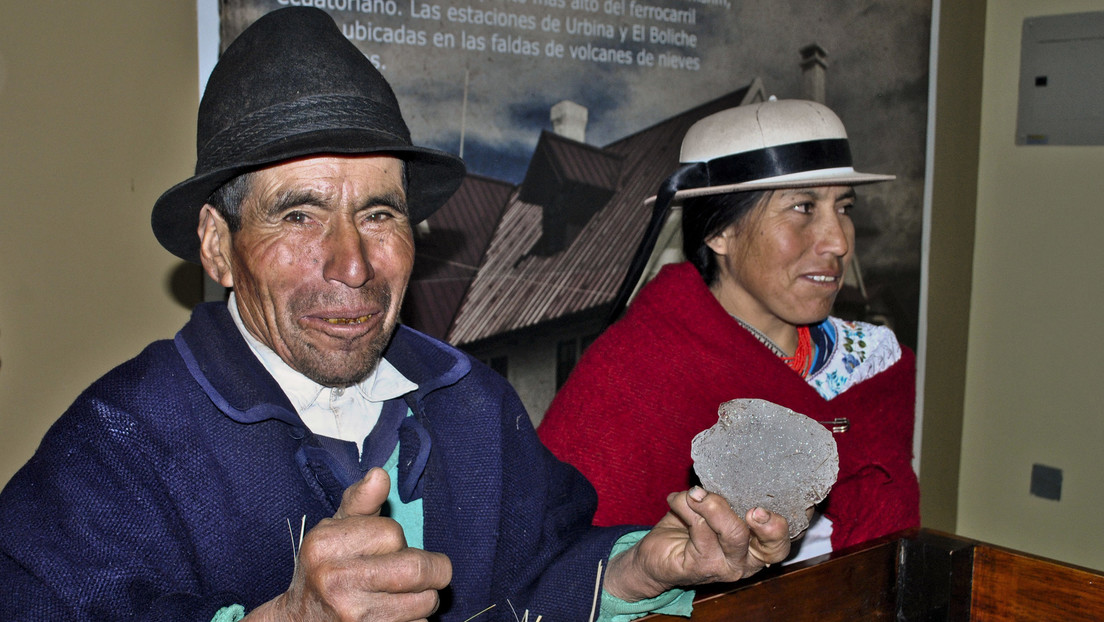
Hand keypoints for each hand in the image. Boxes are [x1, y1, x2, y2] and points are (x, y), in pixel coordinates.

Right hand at [244, 468, 451, 621]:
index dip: (398, 541)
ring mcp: (352, 617)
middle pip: (416, 569)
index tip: (387, 550)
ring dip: (425, 598)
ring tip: (404, 596)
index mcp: (324, 546)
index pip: (393, 533)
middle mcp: (335, 582)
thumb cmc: (324, 569)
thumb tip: (380, 475)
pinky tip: (395, 616)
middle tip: (427, 572)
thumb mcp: (333, 531)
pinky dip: (416, 620)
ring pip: (425, 602)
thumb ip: (359, 501)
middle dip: (433, 570)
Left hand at [602, 486, 790, 601]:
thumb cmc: (691, 528)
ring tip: (696, 493)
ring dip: (712, 504)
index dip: (793, 517)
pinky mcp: (700, 567)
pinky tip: (676, 500)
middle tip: (754, 508)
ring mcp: (726, 567)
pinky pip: (699, 529)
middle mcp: (749, 561)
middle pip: (773, 545)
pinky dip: (685, 505)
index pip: (788, 537)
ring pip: (733, 533)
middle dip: (768, 523)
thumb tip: (735, 465)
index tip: (788, 492)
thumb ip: (730, 494)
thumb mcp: (716, 507)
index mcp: (759, 546)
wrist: (654, 558)